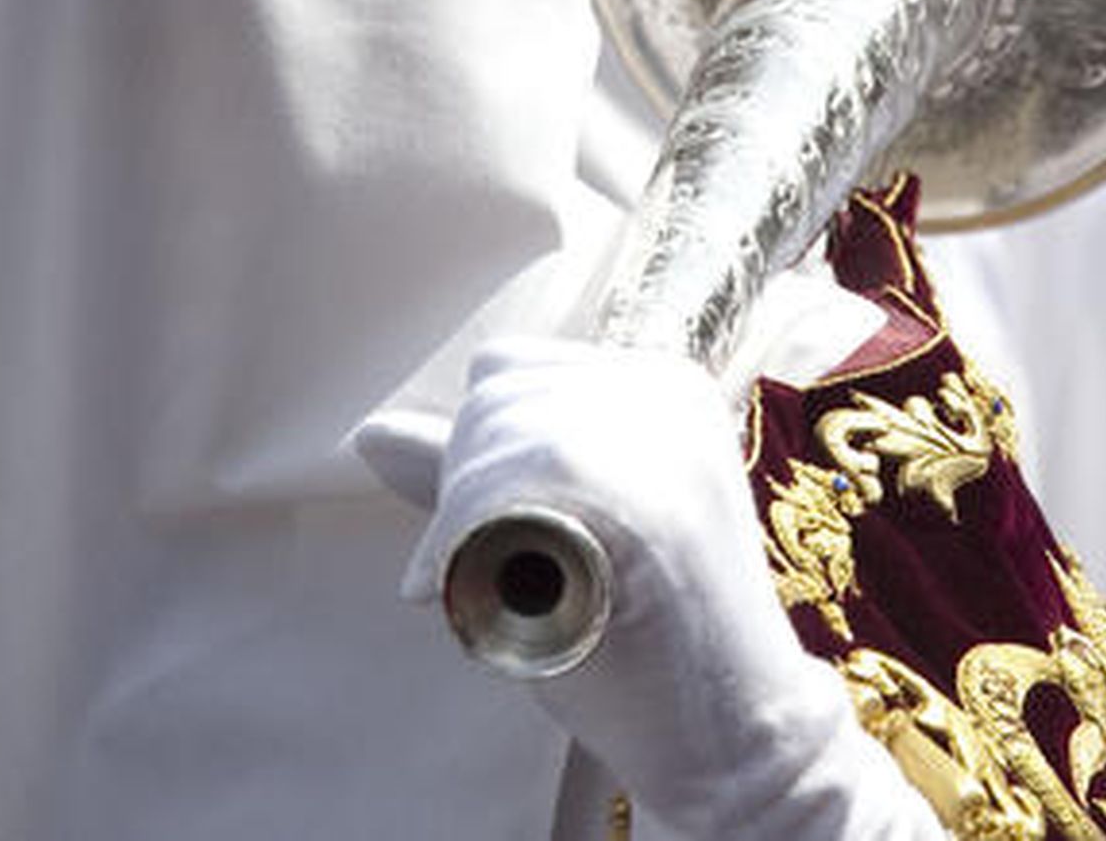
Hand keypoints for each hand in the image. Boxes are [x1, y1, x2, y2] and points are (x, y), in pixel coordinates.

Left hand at [372, 337, 941, 840]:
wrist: (735, 736)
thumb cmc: (639, 632)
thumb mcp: (561, 523)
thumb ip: (479, 469)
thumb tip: (370, 433)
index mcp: (661, 384)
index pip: (513, 368)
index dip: (481, 457)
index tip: (513, 534)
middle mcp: (663, 392)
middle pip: (494, 396)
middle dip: (466, 491)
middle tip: (505, 577)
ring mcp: (656, 441)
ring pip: (490, 435)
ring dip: (463, 526)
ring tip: (508, 594)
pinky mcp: (637, 500)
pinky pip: (495, 492)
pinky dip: (461, 552)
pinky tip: (485, 604)